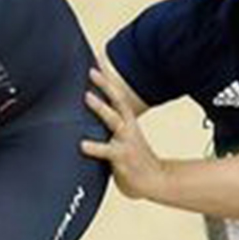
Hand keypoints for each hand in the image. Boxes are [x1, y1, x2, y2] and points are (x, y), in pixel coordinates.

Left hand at [81, 66, 165, 199]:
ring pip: (114, 121)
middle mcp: (128, 127)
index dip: (107, 77)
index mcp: (127, 121)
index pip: (117, 94)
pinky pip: (108, 151)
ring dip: (102, 108)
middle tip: (92, 70)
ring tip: (88, 96)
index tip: (97, 57)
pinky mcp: (123, 158)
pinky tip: (82, 144)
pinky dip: (95, 147)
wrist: (155, 182)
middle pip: (118, 100)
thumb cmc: (134, 160)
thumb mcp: (122, 139)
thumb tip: (89, 118)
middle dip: (106, 84)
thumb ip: (108, 129)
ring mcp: (126, 142)